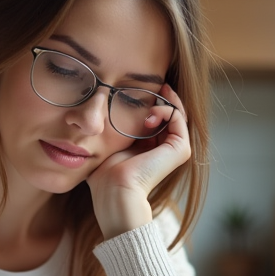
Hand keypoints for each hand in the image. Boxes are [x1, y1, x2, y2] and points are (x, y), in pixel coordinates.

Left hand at [87, 84, 191, 238]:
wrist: (115, 190)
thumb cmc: (105, 175)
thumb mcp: (108, 145)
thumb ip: (111, 132)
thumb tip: (95, 115)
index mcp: (150, 150)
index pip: (157, 119)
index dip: (154, 102)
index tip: (145, 88)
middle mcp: (166, 150)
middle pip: (170, 114)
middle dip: (164, 97)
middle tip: (157, 85)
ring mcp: (175, 150)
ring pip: (177, 114)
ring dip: (163, 104)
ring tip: (148, 108)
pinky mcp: (179, 149)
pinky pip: (178, 118)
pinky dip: (167, 109)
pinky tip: (150, 114)